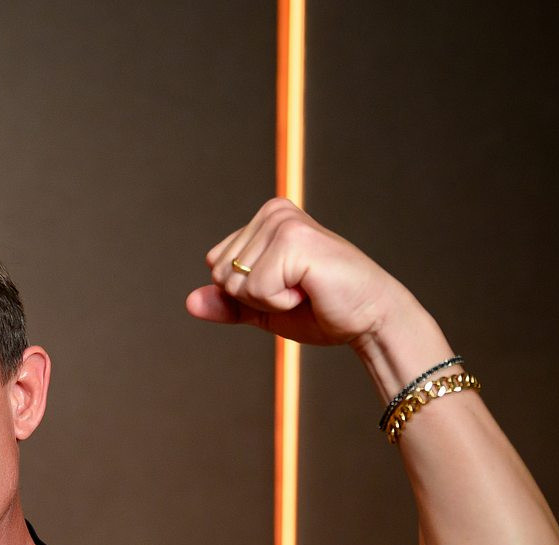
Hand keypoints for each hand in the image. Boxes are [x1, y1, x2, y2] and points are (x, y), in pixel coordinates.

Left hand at [185, 198, 427, 348]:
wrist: (368, 318)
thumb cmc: (322, 310)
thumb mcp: (264, 309)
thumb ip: (228, 304)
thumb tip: (189, 302)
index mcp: (265, 219)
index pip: (216, 266)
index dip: (244, 293)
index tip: (284, 288)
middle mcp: (273, 212)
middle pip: (221, 273)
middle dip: (254, 298)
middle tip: (297, 291)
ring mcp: (283, 222)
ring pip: (236, 282)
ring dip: (269, 301)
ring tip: (305, 289)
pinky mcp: (294, 240)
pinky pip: (256, 289)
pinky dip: (280, 303)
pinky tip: (310, 289)